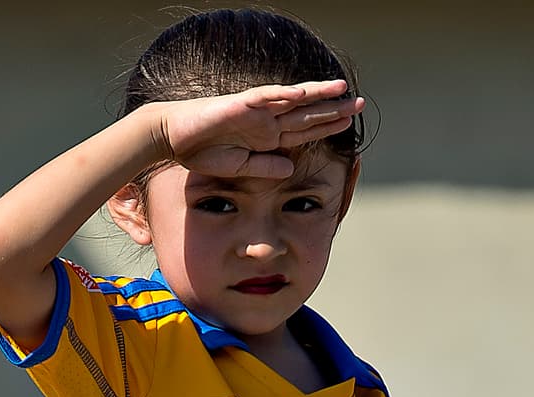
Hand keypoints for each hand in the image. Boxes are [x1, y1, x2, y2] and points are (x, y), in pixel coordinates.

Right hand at [155, 81, 362, 180]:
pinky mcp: (240, 104)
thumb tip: (290, 170)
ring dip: (317, 95)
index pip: (304, 131)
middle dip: (333, 108)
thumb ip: (266, 168)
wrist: (174, 138)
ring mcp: (255, 110)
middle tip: (359, 103)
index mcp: (267, 137)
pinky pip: (265, 97)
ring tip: (342, 89)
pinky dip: (284, 95)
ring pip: (293, 100)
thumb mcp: (241, 169)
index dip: (327, 127)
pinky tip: (303, 93)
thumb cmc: (203, 152)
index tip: (350, 123)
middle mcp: (266, 120)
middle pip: (306, 113)